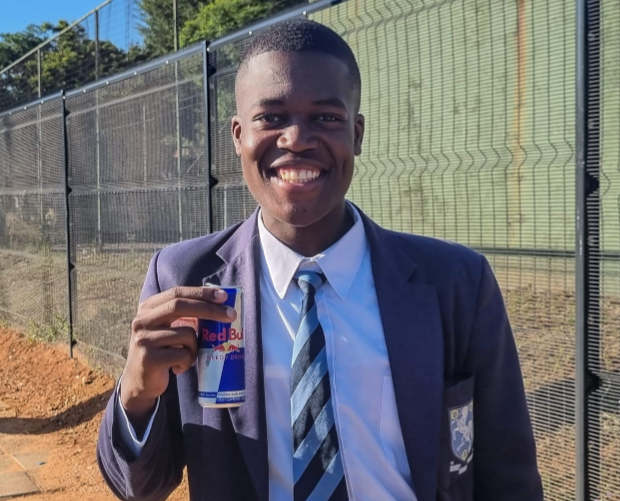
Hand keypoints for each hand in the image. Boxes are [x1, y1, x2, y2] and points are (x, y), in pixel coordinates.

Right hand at [120, 286, 236, 424]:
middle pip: (180, 306)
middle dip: (210, 309)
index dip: (201, 292)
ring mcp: (143, 339)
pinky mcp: (148, 358)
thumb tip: (220, 305)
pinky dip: (187, 361)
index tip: (224, 296)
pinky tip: (178, 368)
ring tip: (189, 356)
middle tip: (231, 316)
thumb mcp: (168, 328)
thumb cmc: (163, 351)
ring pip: (186, 334)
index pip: (177, 292)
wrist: (139, 383)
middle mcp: (142, 320)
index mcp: (148, 308)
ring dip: (196, 346)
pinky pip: (182, 354)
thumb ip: (185, 315)